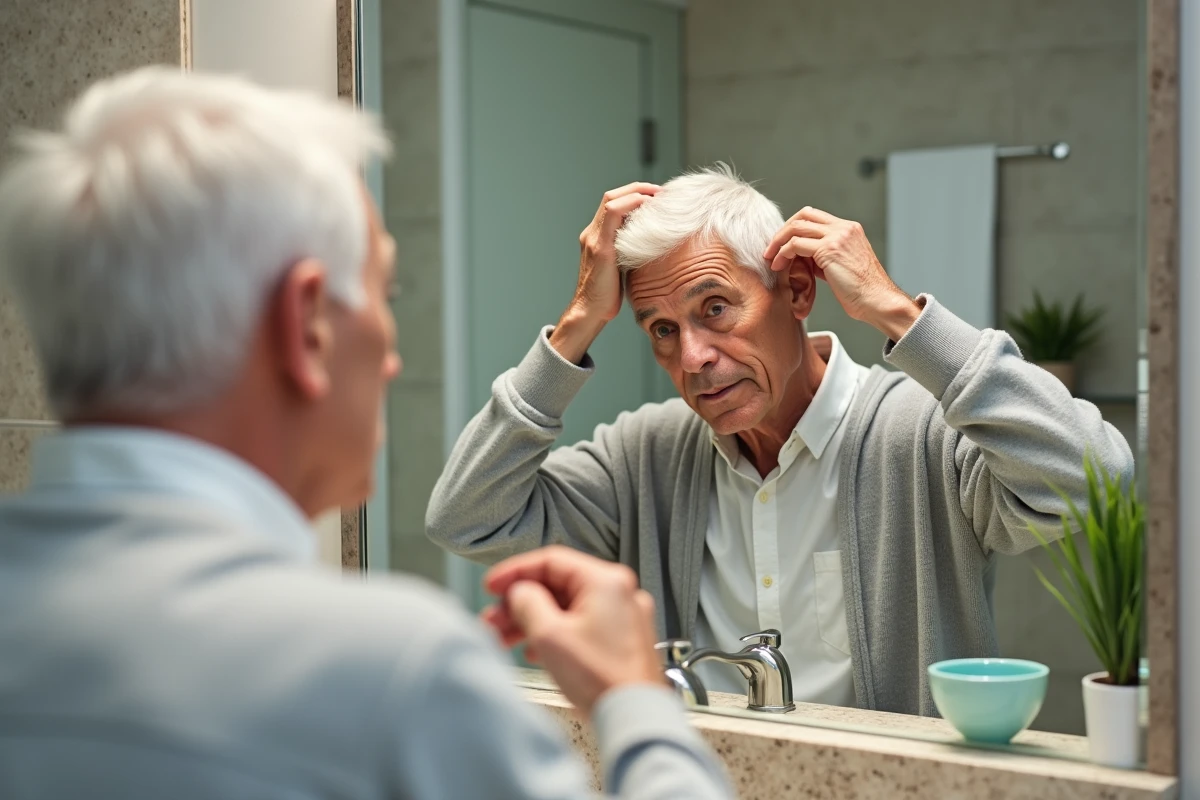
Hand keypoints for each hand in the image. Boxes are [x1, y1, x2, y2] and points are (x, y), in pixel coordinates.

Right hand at [481, 545, 664, 716]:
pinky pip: (581, 625)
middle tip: (494, 618)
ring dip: (533, 620)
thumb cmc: (602, 679)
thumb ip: (527, 603)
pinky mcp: (622, 640)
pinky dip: (555, 633)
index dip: (515, 572)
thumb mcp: (550, 635)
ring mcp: (623, 617)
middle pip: (558, 586)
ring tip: (505, 638)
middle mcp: (619, 593)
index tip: (493, 586)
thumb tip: (519, 592)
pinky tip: (535, 650)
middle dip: (520, 603)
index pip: (551, 560)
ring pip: (567, 608)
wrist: (633, 717)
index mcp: (606, 581)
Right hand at [549, 183, 659, 362]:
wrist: (590, 312)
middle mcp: (592, 233)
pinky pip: (613, 215)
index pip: (613, 203)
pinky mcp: (600, 248)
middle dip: (638, 188)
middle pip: (612, 196)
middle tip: (662, 192)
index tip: (657, 197)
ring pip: (612, 200)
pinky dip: (632, 205)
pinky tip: (649, 210)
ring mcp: (594, 239)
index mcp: (596, 237)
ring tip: (659, 197)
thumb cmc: (608, 295)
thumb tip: (655, 245)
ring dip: (637, 193)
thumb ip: (630, 251)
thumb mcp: (621, 266)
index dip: (635, 194)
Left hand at [763, 207, 920, 340]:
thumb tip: (801, 257)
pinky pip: (796, 245)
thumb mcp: (841, 266)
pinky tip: (779, 266)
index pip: (814, 216)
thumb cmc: (862, 292)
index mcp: (849, 229)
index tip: (782, 244)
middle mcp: (844, 228)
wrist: (879, 301)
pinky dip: (783, 254)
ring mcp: (838, 236)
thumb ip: (823, 256)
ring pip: (796, 227)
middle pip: (803, 215)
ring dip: (778, 242)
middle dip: (783, 231)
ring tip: (770, 258)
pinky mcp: (829, 249)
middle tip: (771, 248)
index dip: (794, 227)